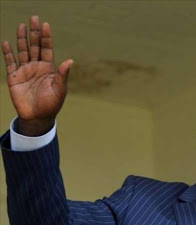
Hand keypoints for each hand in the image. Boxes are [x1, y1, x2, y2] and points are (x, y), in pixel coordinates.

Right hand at [2, 16, 72, 135]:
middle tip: (34, 18)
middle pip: (35, 46)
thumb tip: (70, 60)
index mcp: (49, 69)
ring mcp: (25, 71)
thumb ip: (63, 75)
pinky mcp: (14, 77)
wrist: (38, 117)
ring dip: (22, 38)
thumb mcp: (60, 90)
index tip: (46, 25)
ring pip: (23, 51)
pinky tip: (7, 42)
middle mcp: (37, 67)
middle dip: (35, 33)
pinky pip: (10, 62)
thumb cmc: (52, 104)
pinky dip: (8, 52)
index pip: (47, 49)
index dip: (46, 37)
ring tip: (22, 25)